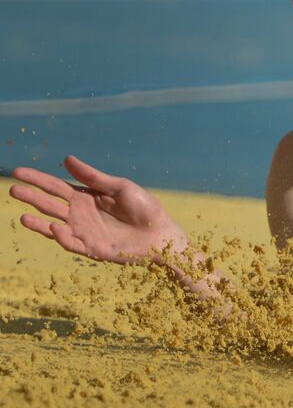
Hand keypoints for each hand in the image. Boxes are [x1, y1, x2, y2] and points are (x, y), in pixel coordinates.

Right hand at [9, 156, 188, 263]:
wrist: (162, 233)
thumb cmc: (145, 208)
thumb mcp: (120, 187)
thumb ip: (94, 177)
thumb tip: (66, 159)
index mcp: (86, 197)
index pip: (56, 186)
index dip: (37, 179)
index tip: (17, 171)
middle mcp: (80, 214)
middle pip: (50, 204)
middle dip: (31, 197)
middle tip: (12, 189)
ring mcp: (84, 232)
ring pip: (54, 226)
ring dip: (38, 222)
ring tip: (21, 216)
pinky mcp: (92, 249)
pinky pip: (72, 243)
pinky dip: (62, 236)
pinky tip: (55, 226)